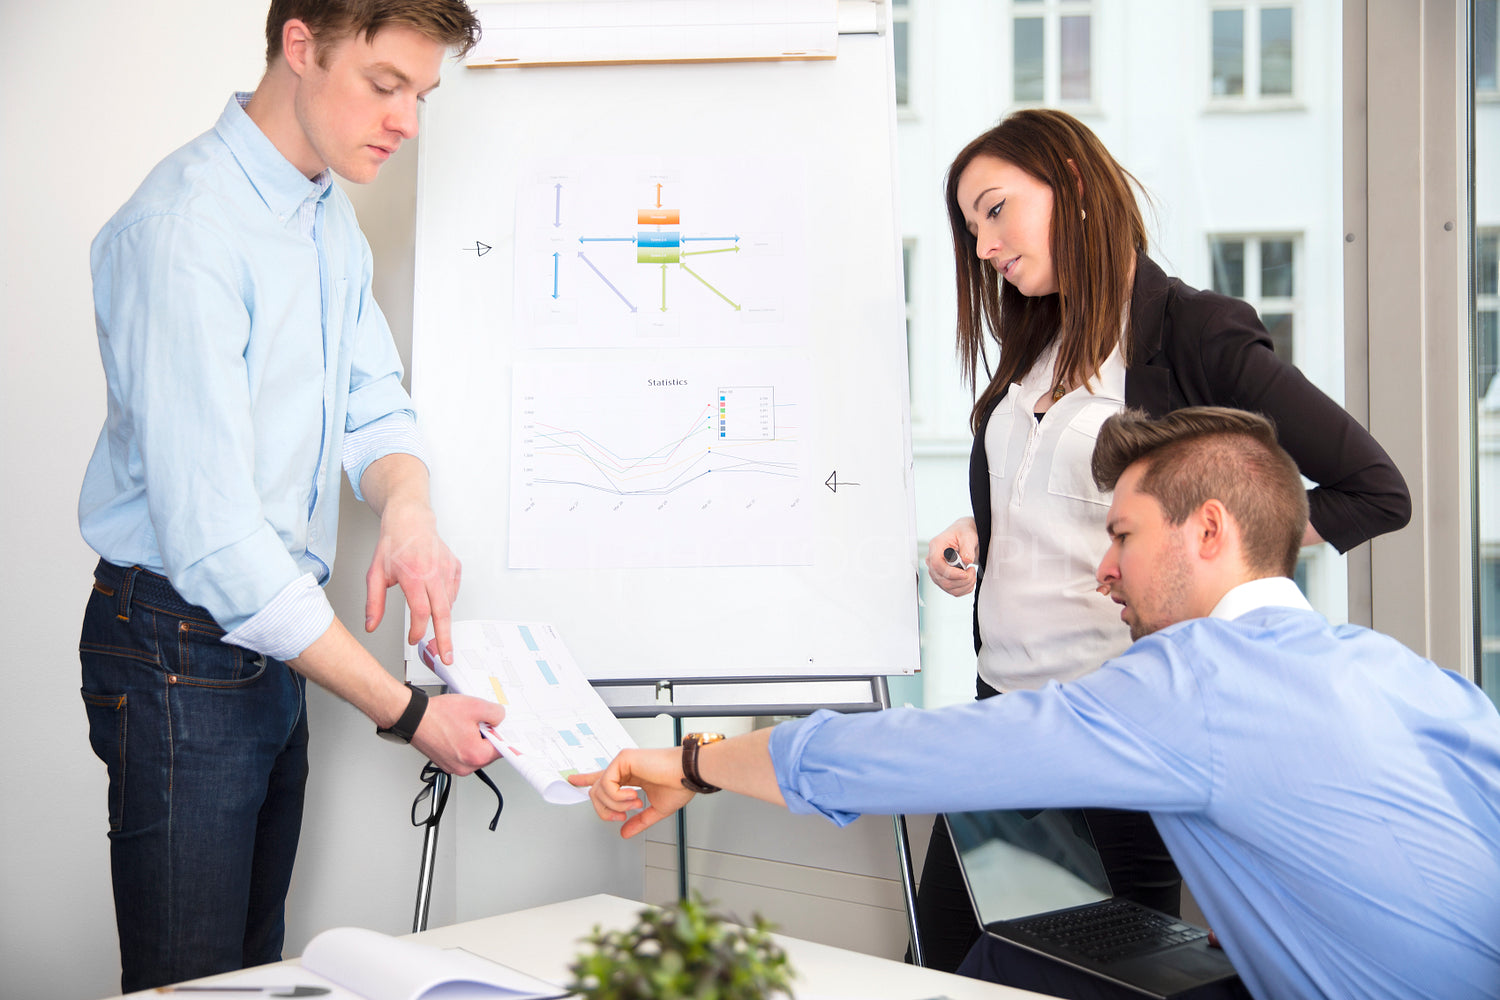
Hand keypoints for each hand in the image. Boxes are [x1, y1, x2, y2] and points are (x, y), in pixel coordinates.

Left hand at [366, 497, 461, 661]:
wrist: (411, 519)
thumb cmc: (393, 543)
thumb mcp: (375, 574)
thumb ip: (373, 603)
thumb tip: (371, 625)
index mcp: (414, 575)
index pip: (421, 612)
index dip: (418, 631)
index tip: (414, 640)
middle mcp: (434, 573)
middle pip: (443, 613)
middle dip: (445, 638)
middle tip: (446, 656)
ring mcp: (447, 569)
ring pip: (449, 603)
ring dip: (442, 618)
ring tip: (435, 624)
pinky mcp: (455, 567)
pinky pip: (454, 592)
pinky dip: (447, 601)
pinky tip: (437, 600)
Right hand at [410, 693, 502, 775]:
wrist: (412, 718)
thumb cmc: (436, 715)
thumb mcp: (475, 706)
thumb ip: (495, 713)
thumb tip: (501, 719)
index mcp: (475, 756)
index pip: (502, 750)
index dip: (504, 735)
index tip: (504, 729)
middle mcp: (464, 767)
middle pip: (488, 753)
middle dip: (488, 736)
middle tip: (479, 721)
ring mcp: (453, 767)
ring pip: (475, 753)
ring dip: (475, 740)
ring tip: (464, 724)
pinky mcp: (446, 763)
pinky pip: (463, 754)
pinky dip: (463, 743)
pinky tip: (456, 730)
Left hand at [567, 747, 695, 837]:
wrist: (687, 774)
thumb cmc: (679, 785)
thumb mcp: (656, 810)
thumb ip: (639, 821)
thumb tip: (624, 832)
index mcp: (630, 777)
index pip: (603, 778)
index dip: (586, 779)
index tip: (573, 781)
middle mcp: (624, 768)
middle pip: (596, 791)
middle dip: (604, 809)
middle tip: (620, 817)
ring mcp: (622, 762)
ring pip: (599, 790)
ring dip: (616, 805)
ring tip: (635, 803)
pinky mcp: (623, 759)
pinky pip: (606, 784)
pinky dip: (617, 796)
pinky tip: (633, 796)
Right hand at [926, 517, 979, 596]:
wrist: (964, 537)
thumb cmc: (963, 533)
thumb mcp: (968, 535)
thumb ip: (967, 547)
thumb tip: (966, 561)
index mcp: (936, 546)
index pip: (936, 565)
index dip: (951, 573)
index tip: (965, 573)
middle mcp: (933, 559)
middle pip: (942, 579)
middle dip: (961, 580)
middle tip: (972, 570)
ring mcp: (937, 571)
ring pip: (947, 587)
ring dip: (964, 585)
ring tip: (972, 574)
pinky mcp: (943, 579)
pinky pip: (952, 591)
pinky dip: (964, 589)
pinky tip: (969, 580)